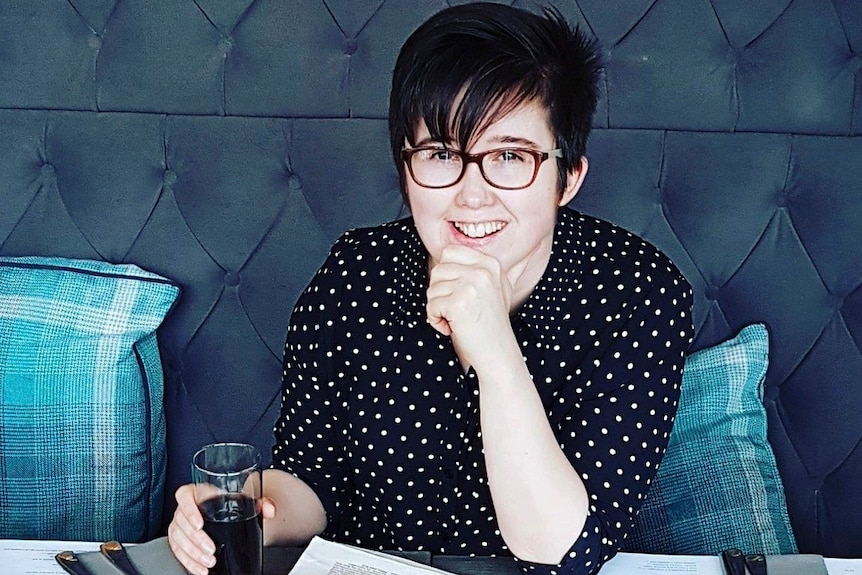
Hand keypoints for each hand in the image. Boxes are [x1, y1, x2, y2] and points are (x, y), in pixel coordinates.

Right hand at [167, 484, 275, 574]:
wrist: (220, 510)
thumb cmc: (227, 503)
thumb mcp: (241, 500)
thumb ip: (258, 502)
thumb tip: (269, 509)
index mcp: (197, 492)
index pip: (184, 496)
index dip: (189, 510)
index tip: (199, 524)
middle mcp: (184, 507)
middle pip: (182, 522)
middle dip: (196, 540)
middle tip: (211, 550)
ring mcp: (179, 524)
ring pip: (178, 539)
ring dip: (192, 553)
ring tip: (208, 562)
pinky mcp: (177, 539)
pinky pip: (177, 551)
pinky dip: (188, 562)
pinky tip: (199, 568)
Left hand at [426, 244, 513, 367]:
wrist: (497, 352)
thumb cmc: (492, 323)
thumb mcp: (498, 287)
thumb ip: (482, 267)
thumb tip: (478, 251)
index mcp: (490, 263)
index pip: (449, 252)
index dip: (445, 274)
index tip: (457, 292)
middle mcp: (482, 271)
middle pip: (437, 270)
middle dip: (440, 292)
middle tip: (457, 309)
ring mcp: (471, 286)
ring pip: (432, 289)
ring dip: (438, 308)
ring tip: (457, 319)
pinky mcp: (459, 303)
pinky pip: (431, 306)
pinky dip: (436, 321)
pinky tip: (452, 327)